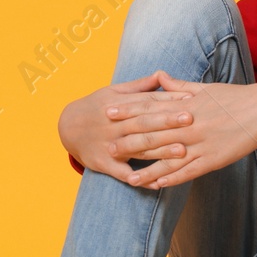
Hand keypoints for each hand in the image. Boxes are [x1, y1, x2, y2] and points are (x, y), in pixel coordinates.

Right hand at [58, 72, 195, 179]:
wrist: (66, 127)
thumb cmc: (96, 106)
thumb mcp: (113, 92)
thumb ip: (139, 86)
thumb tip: (162, 73)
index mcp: (118, 105)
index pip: (146, 102)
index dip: (168, 101)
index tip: (190, 100)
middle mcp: (114, 125)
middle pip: (144, 123)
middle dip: (167, 121)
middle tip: (191, 120)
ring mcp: (108, 145)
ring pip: (137, 148)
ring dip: (160, 151)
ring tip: (182, 151)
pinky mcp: (103, 164)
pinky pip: (122, 173)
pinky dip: (139, 179)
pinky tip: (157, 184)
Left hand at [116, 70, 256, 188]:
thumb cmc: (236, 96)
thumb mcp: (205, 87)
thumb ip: (179, 85)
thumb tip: (159, 76)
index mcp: (186, 106)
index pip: (150, 109)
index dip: (128, 112)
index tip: (108, 114)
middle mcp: (189, 125)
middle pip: (153, 134)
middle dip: (128, 142)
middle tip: (107, 148)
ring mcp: (200, 143)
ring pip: (167, 158)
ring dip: (146, 168)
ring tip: (128, 178)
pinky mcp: (214, 158)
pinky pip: (188, 171)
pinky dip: (172, 178)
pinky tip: (158, 185)